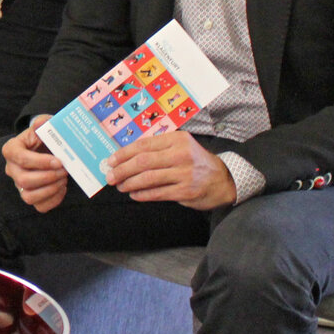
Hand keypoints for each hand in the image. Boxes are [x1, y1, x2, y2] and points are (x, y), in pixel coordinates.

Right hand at [3, 116, 68, 212]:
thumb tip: (41, 122)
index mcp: (11, 150)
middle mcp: (12, 169)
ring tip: (63, 179)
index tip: (58, 161)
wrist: (45, 147)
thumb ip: (42, 123)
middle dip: (47, 177)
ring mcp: (19, 185)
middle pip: (24, 180)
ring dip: (50, 190)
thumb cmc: (43, 137)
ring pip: (29, 197)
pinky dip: (53, 200)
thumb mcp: (42, 127)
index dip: (40, 162)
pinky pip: (39, 206)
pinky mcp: (30, 196)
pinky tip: (62, 188)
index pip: (21, 158)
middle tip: (64, 170)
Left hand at [104, 131, 235, 210]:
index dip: (123, 153)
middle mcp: (181, 154)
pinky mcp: (186, 191)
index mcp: (177, 139)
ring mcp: (184, 174)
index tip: (110, 161)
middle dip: (122, 170)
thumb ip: (158, 149)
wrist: (224, 180)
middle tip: (110, 176)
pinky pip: (157, 193)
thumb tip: (125, 156)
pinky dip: (142, 194)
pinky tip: (134, 194)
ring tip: (120, 186)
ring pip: (148, 178)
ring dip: (129, 183)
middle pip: (143, 161)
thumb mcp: (180, 147)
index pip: (143, 145)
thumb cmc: (195, 162)